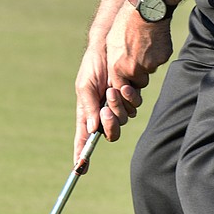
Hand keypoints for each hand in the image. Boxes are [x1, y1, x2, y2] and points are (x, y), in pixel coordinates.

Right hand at [74, 44, 143, 159]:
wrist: (110, 45)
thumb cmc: (93, 65)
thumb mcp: (86, 85)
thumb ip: (89, 107)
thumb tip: (93, 130)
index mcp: (87, 112)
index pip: (83, 138)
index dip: (81, 154)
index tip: (79, 168)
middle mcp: (103, 112)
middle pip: (110, 132)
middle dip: (110, 124)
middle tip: (106, 110)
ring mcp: (117, 105)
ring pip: (123, 120)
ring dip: (118, 106)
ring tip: (112, 89)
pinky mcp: (130, 97)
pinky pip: (134, 107)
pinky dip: (129, 98)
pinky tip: (124, 85)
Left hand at [106, 1, 172, 91]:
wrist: (146, 10)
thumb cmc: (125, 23)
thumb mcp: (111, 43)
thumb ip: (113, 62)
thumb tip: (114, 71)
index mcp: (118, 67)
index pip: (121, 88)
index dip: (124, 83)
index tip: (126, 78)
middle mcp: (134, 70)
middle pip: (139, 82)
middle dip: (139, 75)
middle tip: (137, 58)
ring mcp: (150, 65)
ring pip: (150, 70)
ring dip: (148, 62)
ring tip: (144, 43)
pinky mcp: (162, 58)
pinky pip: (159, 61)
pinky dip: (157, 54)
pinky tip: (153, 40)